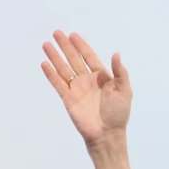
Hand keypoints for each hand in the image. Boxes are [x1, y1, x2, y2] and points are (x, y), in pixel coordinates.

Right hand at [42, 31, 131, 148]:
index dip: (81, 46)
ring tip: (46, 44)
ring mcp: (77, 90)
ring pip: (63, 69)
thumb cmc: (118, 114)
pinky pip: (58, 84)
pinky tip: (44, 63)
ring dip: (55, 57)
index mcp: (101, 77)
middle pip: (74, 59)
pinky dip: (51, 74)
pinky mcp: (68, 99)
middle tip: (56, 33)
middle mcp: (87, 81)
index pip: (89, 57)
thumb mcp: (125, 91)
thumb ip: (121, 73)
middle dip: (65, 46)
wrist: (107, 135)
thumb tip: (116, 54)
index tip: (72, 34)